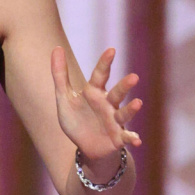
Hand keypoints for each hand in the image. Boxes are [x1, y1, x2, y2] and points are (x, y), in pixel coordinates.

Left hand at [51, 46, 141, 162]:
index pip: (100, 75)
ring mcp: (114, 120)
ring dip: (131, 109)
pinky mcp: (118, 137)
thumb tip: (56, 47)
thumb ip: (60, 74)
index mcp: (94, 92)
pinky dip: (132, 138)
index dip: (105, 63)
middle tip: (134, 77)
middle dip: (125, 86)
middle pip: (117, 93)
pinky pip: (126, 137)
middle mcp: (108, 104)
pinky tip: (137, 140)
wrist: (85, 147)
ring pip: (124, 113)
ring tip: (138, 103)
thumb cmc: (77, 119)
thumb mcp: (64, 97)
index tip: (111, 50)